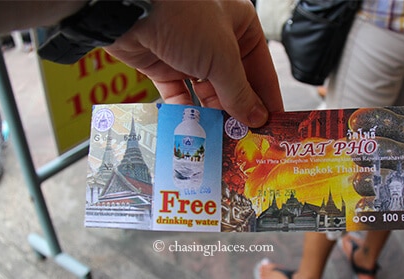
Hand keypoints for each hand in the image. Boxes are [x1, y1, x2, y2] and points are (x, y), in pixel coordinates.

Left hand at [105, 0, 283, 126]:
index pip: (261, 70)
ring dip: (214, 116)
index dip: (267, 99)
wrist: (130, 8)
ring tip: (223, 140)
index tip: (273, 126)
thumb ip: (240, 92)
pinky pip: (180, 96)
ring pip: (208, 94)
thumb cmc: (182, 14)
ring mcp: (190, 54)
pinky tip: (196, 129)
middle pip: (234, 85)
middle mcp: (217, 41)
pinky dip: (187, 113)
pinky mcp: (165, 66)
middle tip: (247, 139)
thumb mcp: (222, 57)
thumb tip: (256, 118)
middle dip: (240, 112)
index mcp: (240, 27)